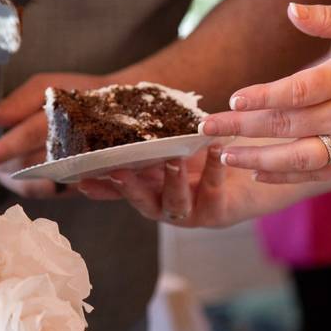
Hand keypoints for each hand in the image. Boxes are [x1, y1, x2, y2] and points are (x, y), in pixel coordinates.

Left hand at [0, 72, 114, 198]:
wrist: (125, 110)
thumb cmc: (80, 92)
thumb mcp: (47, 86)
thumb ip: (17, 102)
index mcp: (66, 117)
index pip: (26, 136)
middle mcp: (75, 146)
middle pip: (27, 165)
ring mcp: (81, 168)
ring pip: (36, 184)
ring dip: (8, 178)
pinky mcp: (85, 182)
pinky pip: (48, 192)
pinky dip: (26, 186)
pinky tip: (13, 176)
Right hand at [77, 146, 261, 228]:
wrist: (250, 176)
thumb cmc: (206, 158)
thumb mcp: (176, 147)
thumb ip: (152, 142)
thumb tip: (124, 116)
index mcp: (151, 189)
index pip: (119, 190)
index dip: (100, 187)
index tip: (80, 178)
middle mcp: (165, 206)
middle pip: (142, 202)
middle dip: (130, 188)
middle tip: (119, 172)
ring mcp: (190, 213)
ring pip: (176, 202)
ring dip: (173, 180)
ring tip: (174, 158)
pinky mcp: (217, 212)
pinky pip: (213, 190)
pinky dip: (214, 166)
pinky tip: (216, 146)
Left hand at [200, 4, 330, 182]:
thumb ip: (325, 17)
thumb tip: (289, 7)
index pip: (299, 91)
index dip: (265, 97)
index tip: (234, 99)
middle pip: (288, 125)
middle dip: (243, 128)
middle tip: (206, 127)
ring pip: (298, 158)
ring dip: (257, 159)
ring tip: (223, 155)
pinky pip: (314, 174)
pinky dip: (284, 177)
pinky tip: (255, 173)